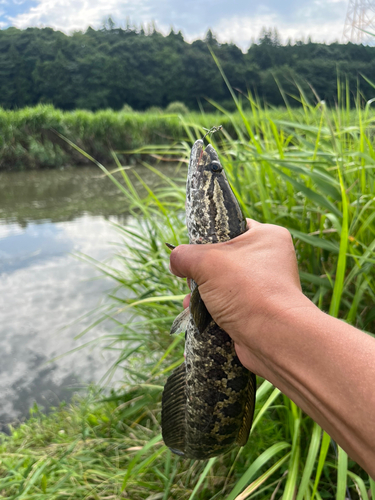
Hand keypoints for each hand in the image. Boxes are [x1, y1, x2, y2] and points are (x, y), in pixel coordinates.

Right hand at [170, 219, 312, 367]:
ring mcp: (265, 287)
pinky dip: (211, 310)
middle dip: (200, 273)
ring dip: (201, 294)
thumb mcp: (206, 262)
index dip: (209, 236)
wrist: (273, 338)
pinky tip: (197, 317)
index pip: (232, 227)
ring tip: (189, 303)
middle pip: (223, 258)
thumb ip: (183, 255)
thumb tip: (175, 263)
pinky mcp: (258, 312)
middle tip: (191, 280)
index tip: (194, 250)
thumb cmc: (246, 290)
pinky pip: (228, 305)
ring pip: (222, 284)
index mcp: (267, 236)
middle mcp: (270, 259)